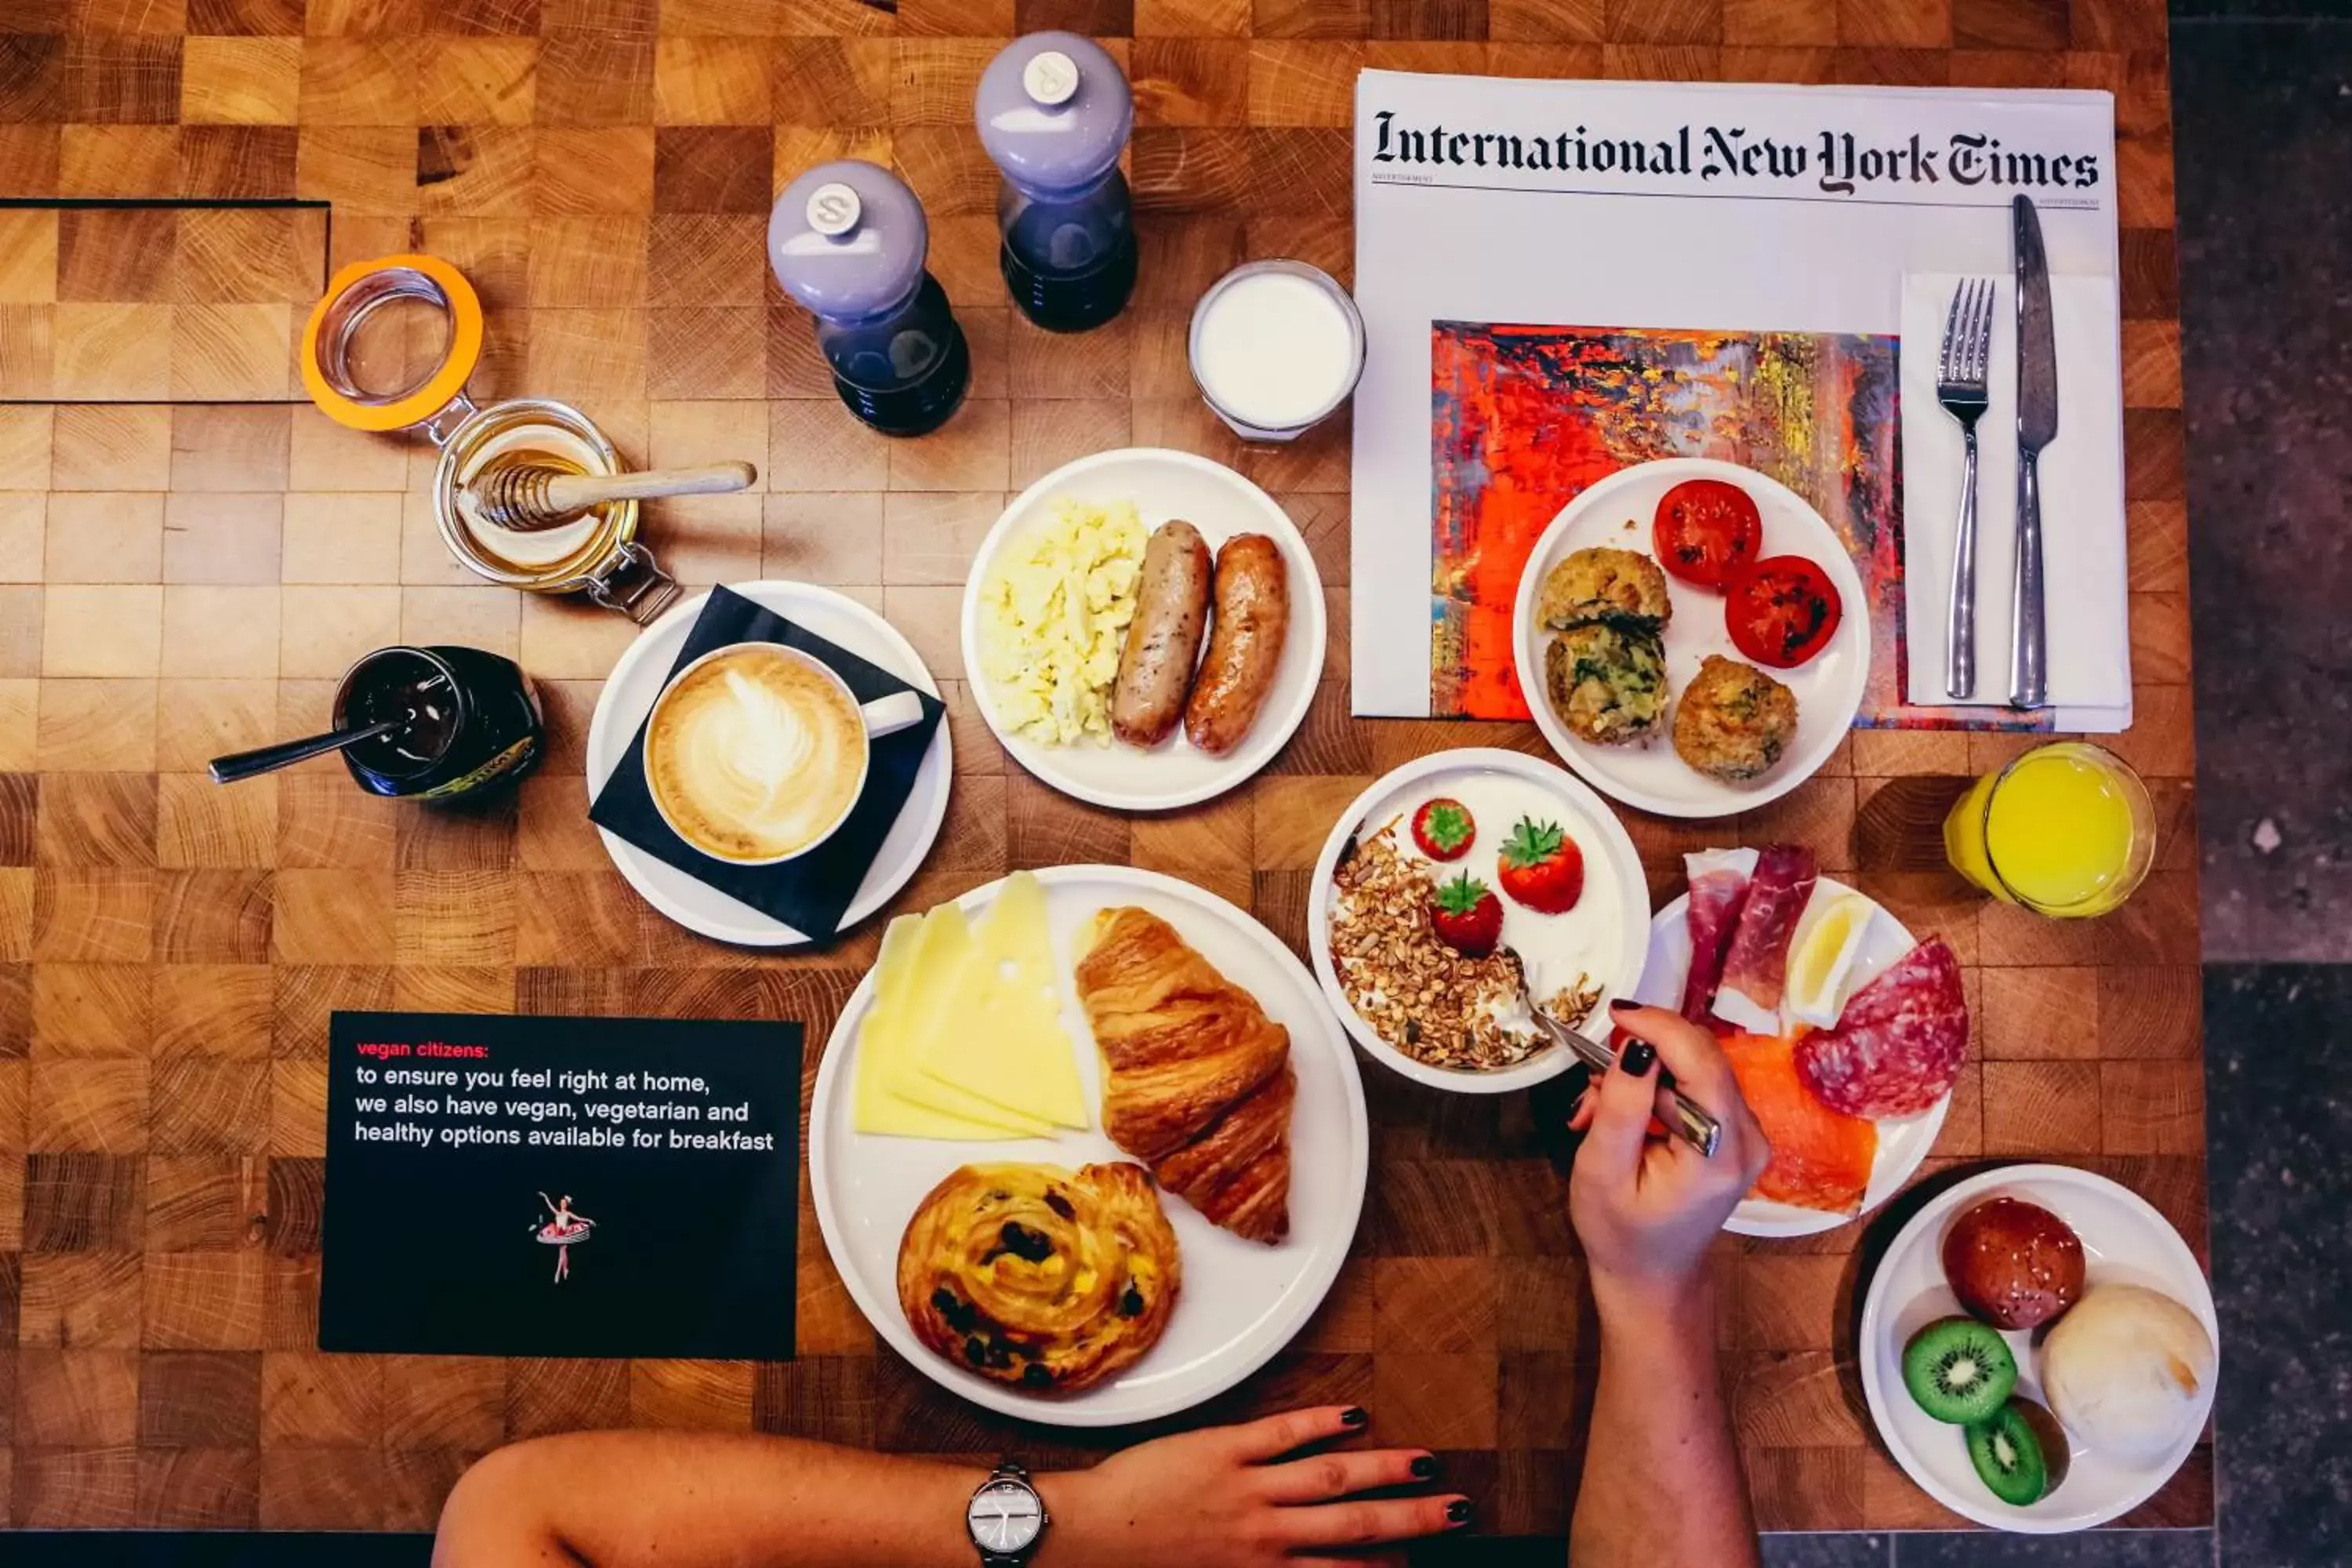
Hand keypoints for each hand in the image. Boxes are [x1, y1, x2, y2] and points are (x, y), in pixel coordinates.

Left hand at [1041, 1405, 1466, 1567]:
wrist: (1090, 1542)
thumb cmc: (1143, 1567)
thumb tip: (1302, 1563)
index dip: (1387, 1564)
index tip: (1422, 1559)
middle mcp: (1267, 1536)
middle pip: (1355, 1525)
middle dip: (1412, 1521)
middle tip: (1457, 1513)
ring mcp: (1248, 1491)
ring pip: (1331, 1478)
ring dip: (1384, 1472)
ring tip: (1426, 1465)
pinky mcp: (1223, 1451)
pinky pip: (1282, 1434)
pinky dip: (1320, 1424)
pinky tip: (1353, 1417)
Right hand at [1568, 1003, 1770, 1321]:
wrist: (1653, 1278)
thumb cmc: (1620, 1233)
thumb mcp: (1602, 1170)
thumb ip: (1621, 1105)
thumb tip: (1636, 1044)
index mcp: (1721, 1151)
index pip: (1701, 1061)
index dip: (1659, 1026)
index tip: (1613, 1015)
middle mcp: (1750, 1137)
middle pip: (1701, 1058)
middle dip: (1642, 1053)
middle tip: (1592, 1081)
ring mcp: (1750, 1136)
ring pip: (1696, 1069)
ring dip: (1643, 1075)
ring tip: (1598, 1111)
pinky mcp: (1739, 1134)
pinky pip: (1698, 1088)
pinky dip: (1657, 1090)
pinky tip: (1624, 1116)